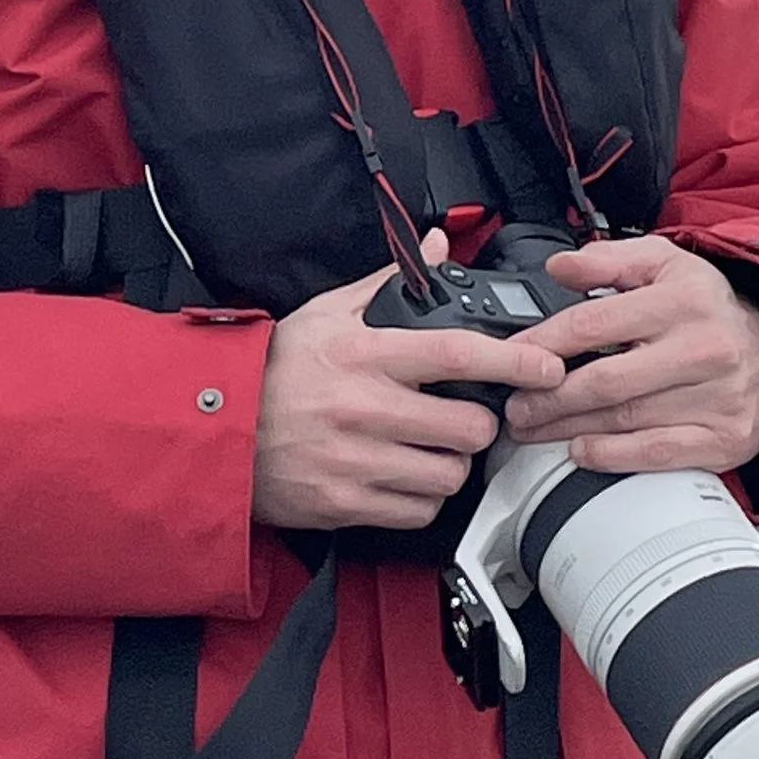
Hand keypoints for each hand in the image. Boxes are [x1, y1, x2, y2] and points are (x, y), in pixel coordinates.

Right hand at [253, 237, 567, 535]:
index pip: (457, 354)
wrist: (212, 427)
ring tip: (431, 449)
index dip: (514, 361)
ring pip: (448, 475)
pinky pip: (417, 512)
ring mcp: (354, 460)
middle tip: (467, 417)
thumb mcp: (325, 313)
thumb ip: (390, 282)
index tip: (547, 366)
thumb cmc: (272, 370)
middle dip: (480, 425)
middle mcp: (363, 408)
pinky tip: (404, 477)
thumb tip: (438, 246)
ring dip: (451, 465)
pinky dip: (421, 499)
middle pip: (468, 427)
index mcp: (364, 354)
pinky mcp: (344, 503)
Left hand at [498, 237, 758, 477]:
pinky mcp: (725, 438)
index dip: (544, 346)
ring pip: (624, 420)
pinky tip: (581, 450)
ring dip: (567, 428)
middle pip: (604, 381)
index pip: (594, 324)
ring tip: (534, 428)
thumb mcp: (663, 264)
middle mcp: (703, 348)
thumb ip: (607, 260)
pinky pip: (657, 453)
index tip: (513, 359)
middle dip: (548, 397)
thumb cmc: (706, 310)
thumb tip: (560, 267)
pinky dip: (612, 455)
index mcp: (682, 299)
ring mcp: (718, 398)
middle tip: (515, 406)